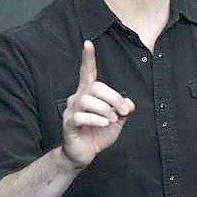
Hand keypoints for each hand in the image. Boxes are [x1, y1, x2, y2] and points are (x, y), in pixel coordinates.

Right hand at [61, 40, 134, 168]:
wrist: (85, 153)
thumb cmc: (99, 133)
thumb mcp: (117, 120)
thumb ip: (124, 109)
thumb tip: (128, 103)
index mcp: (89, 93)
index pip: (87, 72)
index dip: (88, 58)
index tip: (88, 43)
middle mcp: (78, 98)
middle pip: (95, 87)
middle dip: (113, 98)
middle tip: (122, 112)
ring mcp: (71, 110)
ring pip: (87, 100)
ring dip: (105, 110)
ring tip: (111, 120)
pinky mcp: (68, 123)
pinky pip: (80, 116)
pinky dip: (96, 119)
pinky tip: (104, 123)